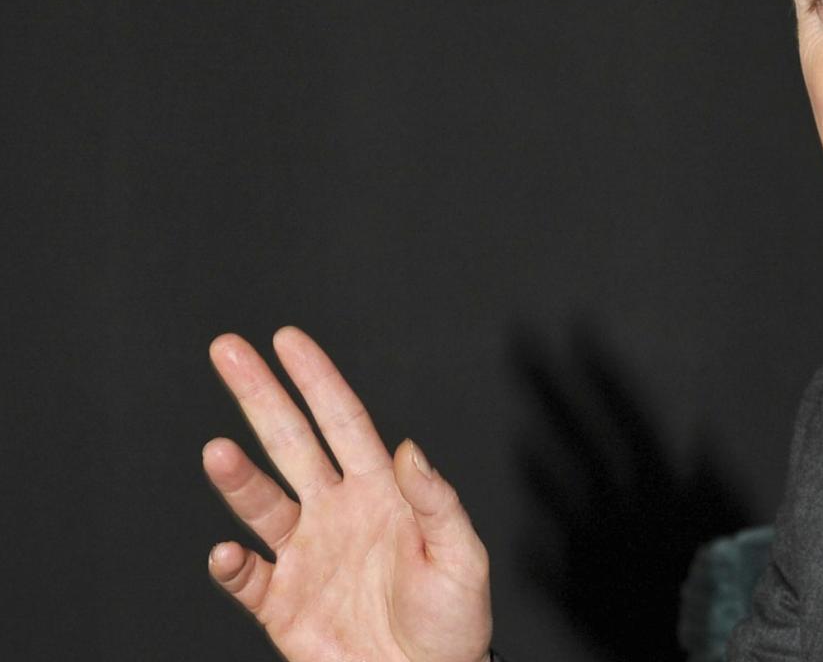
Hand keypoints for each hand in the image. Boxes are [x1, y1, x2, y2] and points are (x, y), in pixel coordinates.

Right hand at [203, 327, 492, 661]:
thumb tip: (407, 447)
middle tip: (228, 351)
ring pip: (260, 503)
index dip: (318, 381)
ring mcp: (305, 554)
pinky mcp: (281, 602)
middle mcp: (335, 512)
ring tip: (218, 451)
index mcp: (380, 493)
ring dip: (237, 478)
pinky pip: (246, 578)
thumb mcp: (461, 558)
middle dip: (260, 396)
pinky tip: (227, 553)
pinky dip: (231, 566)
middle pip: (290, 442)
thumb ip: (436, 502)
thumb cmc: (453, 624)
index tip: (288, 341)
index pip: (343, 423)